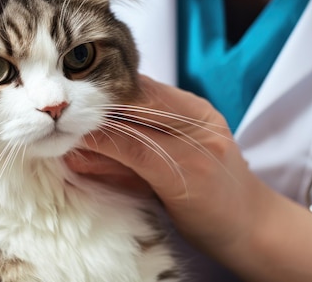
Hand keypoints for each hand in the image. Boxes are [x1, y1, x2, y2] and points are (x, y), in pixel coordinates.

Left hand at [70, 75, 311, 280]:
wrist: (254, 227)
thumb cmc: (209, 193)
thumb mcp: (174, 162)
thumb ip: (130, 150)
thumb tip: (82, 144)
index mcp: (195, 111)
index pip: (143, 84)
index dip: (105, 84)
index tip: (72, 88)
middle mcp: (196, 119)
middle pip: (136, 94)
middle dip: (94, 96)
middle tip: (58, 100)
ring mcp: (195, 142)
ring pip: (132, 117)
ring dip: (92, 120)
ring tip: (59, 124)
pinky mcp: (188, 170)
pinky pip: (135, 150)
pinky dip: (105, 145)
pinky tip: (80, 149)